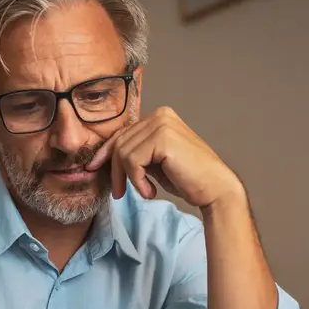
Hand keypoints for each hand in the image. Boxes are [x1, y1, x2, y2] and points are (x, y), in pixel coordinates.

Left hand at [86, 106, 243, 208]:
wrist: (214, 189)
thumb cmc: (187, 178)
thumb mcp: (154, 162)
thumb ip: (136, 153)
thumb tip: (104, 157)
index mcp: (159, 117)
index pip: (122, 133)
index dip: (105, 153)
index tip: (94, 169)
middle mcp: (160, 115)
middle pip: (119, 142)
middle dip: (114, 171)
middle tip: (117, 193)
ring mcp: (162, 124)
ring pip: (123, 153)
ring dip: (128, 179)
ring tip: (144, 192)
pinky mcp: (162, 138)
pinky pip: (132, 161)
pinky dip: (137, 181)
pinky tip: (150, 192)